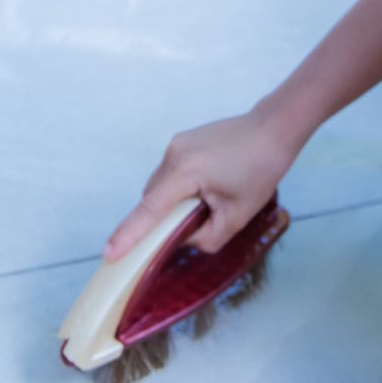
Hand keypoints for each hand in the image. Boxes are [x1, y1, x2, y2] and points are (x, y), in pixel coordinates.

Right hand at [104, 110, 298, 258]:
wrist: (273, 128)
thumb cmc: (260, 171)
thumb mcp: (237, 216)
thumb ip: (206, 237)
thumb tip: (182, 240)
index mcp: (187, 172)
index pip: (150, 209)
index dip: (129, 235)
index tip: (109, 254)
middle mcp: (174, 154)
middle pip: (152, 198)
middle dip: (159, 220)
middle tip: (180, 234)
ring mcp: (176, 144)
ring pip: (160, 186)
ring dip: (170, 203)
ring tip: (203, 206)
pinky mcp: (181, 141)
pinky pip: (169, 173)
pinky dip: (177, 188)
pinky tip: (203, 191)